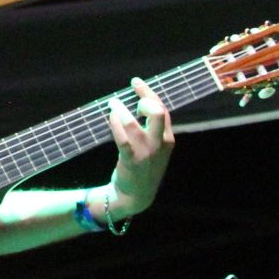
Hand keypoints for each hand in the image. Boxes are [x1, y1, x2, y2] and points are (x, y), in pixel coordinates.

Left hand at [103, 77, 174, 218]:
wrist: (137, 195)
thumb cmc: (144, 166)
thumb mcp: (155, 147)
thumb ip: (152, 128)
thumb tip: (141, 102)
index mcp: (167, 139)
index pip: (162, 110)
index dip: (149, 94)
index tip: (136, 82)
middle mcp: (160, 143)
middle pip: (157, 113)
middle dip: (145, 97)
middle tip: (132, 89)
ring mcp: (146, 152)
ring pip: (134, 124)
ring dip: (121, 110)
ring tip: (113, 103)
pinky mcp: (132, 159)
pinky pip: (122, 138)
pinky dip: (115, 124)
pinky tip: (110, 116)